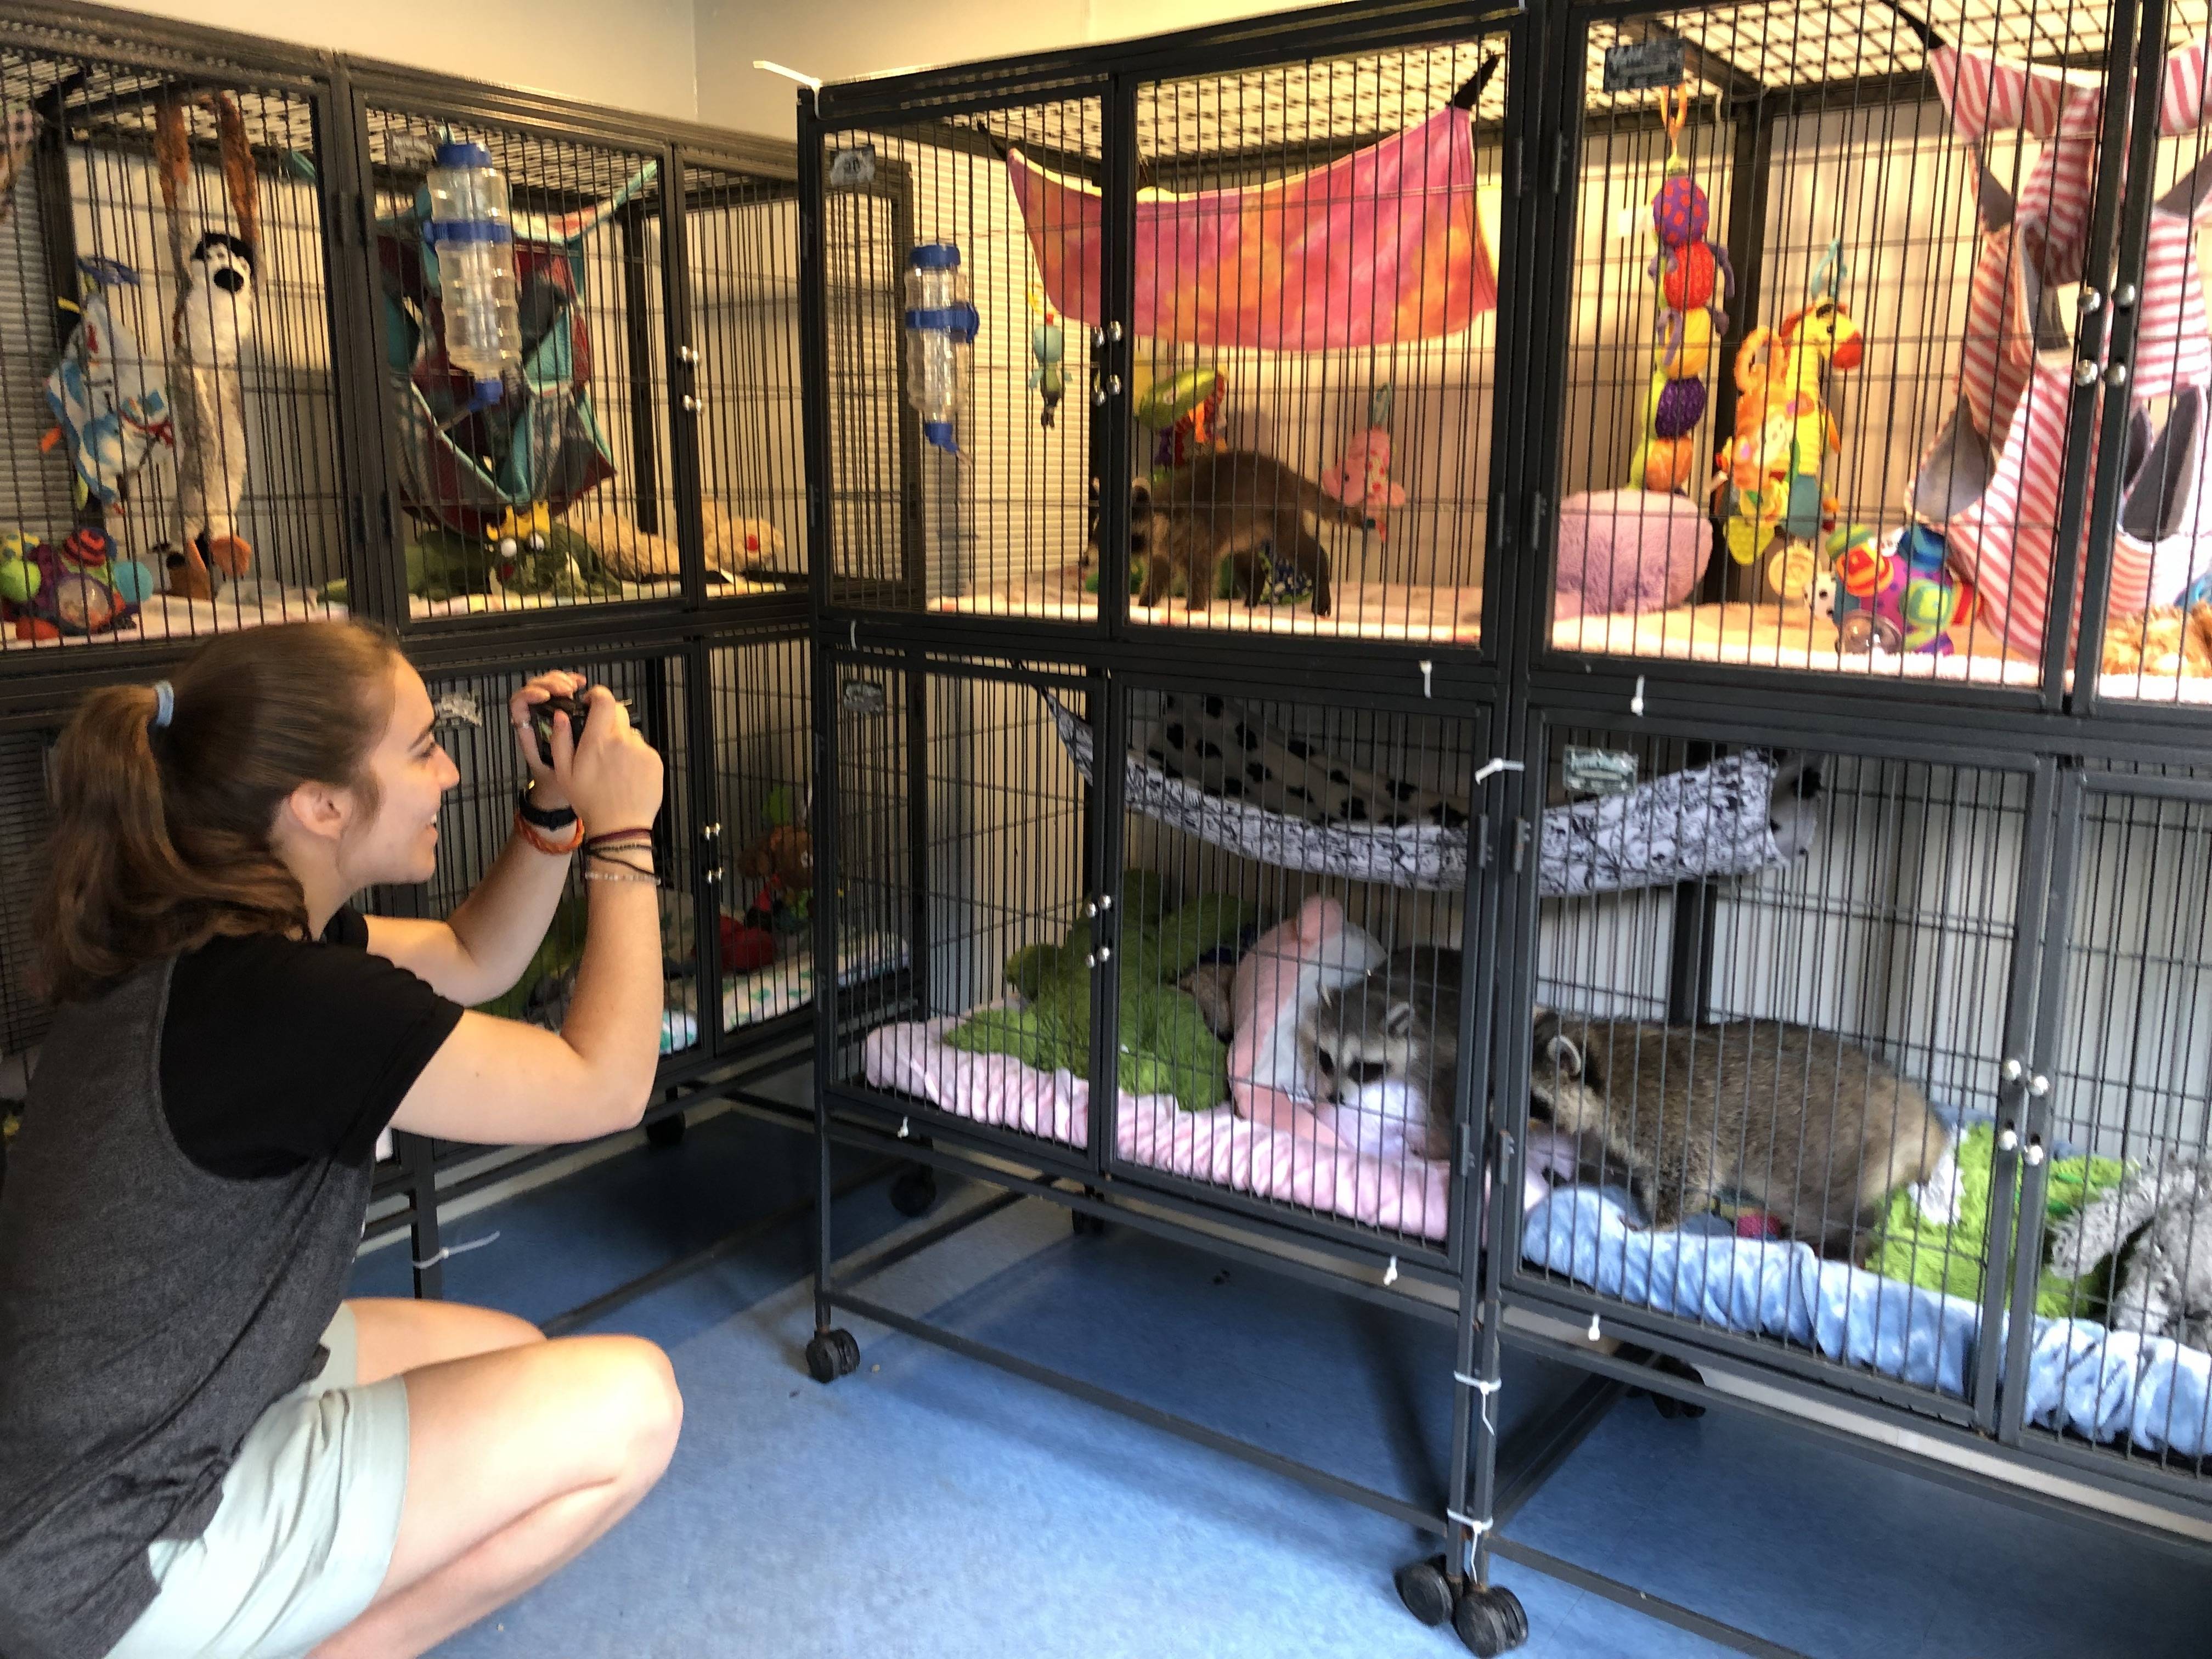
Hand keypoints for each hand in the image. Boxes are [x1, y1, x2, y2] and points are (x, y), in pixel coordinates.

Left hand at [509, 670, 585, 808]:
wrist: (559, 790)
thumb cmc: (554, 780)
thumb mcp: (554, 765)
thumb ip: (555, 745)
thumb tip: (559, 719)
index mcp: (527, 729)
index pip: (519, 703)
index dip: (531, 694)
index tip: (548, 697)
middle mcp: (534, 718)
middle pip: (533, 688)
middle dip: (549, 683)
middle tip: (567, 689)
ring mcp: (546, 713)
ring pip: (545, 685)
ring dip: (560, 679)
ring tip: (576, 684)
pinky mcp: (561, 711)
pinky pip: (560, 690)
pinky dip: (570, 682)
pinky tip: (581, 683)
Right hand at [554, 684, 663, 833]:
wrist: (619, 826)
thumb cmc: (590, 802)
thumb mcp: (564, 773)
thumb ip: (561, 740)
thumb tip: (560, 716)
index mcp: (598, 740)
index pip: (604, 700)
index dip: (598, 695)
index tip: (592, 702)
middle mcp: (622, 740)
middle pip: (618, 712)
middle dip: (608, 719)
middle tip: (600, 739)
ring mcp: (641, 750)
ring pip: (630, 733)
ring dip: (621, 741)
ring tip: (613, 766)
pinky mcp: (654, 760)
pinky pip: (642, 749)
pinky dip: (634, 756)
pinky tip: (626, 775)